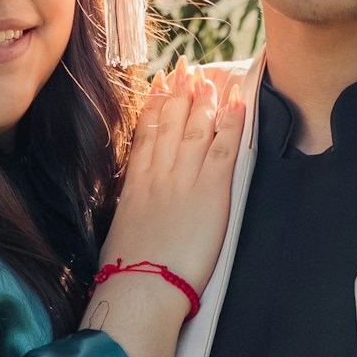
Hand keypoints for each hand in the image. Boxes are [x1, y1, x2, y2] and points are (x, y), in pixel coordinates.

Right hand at [98, 65, 247, 298]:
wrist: (140, 287)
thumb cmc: (127, 272)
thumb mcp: (120, 232)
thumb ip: (130, 210)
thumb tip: (133, 206)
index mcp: (135, 185)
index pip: (145, 135)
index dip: (154, 106)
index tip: (159, 86)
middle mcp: (157, 176)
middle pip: (169, 124)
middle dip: (178, 94)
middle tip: (185, 70)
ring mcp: (183, 181)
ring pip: (194, 130)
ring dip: (203, 101)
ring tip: (207, 78)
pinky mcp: (210, 193)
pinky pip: (222, 150)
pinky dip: (229, 124)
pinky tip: (235, 105)